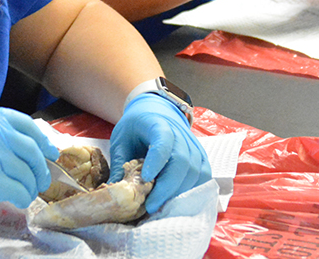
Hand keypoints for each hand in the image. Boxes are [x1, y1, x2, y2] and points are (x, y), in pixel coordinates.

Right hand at [0, 108, 57, 237]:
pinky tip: (19, 201)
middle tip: (41, 181)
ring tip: (27, 193)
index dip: (41, 138)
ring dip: (30, 185)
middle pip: (29, 148)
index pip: (22, 122)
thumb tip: (27, 145)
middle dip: (40, 167)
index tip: (51, 151)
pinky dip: (22, 198)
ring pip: (25, 171)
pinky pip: (16, 189)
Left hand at [108, 94, 211, 213]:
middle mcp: (181, 135)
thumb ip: (120, 164)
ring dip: (179, 193)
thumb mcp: (121, 140)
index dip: (156, 162)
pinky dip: (191, 191)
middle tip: (150, 206)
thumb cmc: (136, 126)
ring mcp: (194, 146)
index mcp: (158, 125)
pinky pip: (203, 177)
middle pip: (181, 162)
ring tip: (161, 206)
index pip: (162, 143)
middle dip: (166, 188)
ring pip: (195, 172)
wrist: (156, 111)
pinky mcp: (201, 157)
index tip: (145, 179)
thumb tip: (115, 193)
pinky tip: (175, 200)